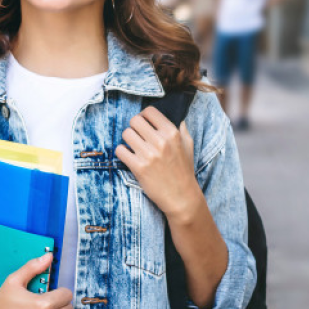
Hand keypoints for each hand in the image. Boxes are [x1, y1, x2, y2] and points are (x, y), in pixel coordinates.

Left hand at [115, 106, 201, 222]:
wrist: (181, 197)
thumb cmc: (184, 171)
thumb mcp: (188, 146)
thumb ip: (182, 130)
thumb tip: (178, 116)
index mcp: (172, 133)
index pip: (150, 111)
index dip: (144, 116)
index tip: (144, 123)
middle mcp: (161, 141)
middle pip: (135, 120)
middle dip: (134, 127)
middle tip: (137, 135)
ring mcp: (149, 155)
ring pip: (126, 134)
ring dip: (128, 140)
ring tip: (133, 146)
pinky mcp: (139, 167)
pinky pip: (120, 150)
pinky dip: (122, 152)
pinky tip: (129, 156)